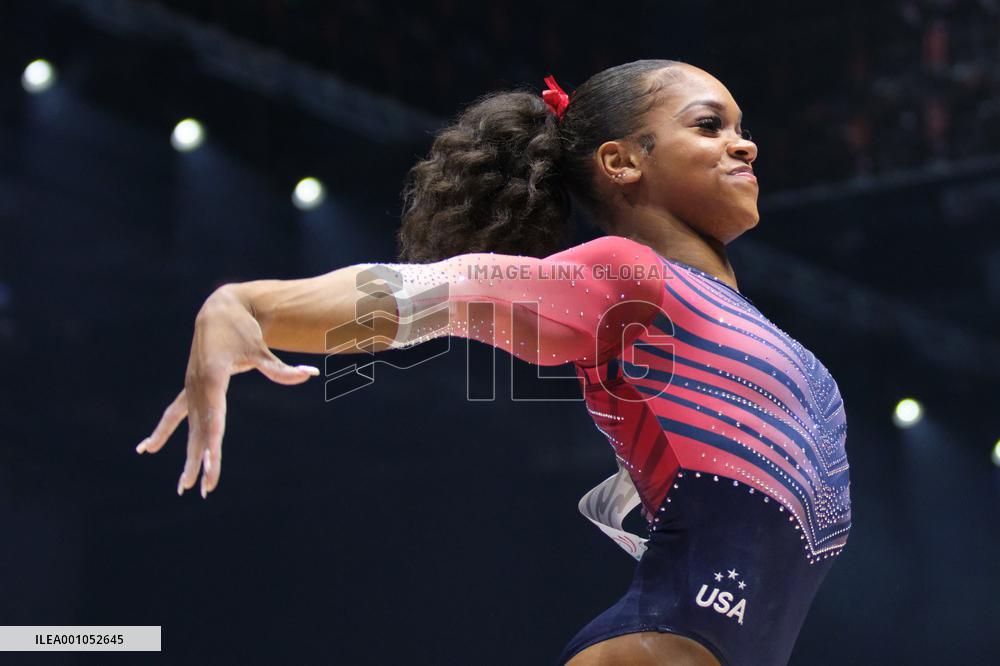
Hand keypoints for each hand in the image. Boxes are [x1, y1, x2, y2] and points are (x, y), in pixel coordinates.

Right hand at [135, 285, 319, 497]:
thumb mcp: (260, 348)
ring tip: (181, 486)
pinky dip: (163, 432)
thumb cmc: (242, 329)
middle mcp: (196, 387)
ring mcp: (191, 388)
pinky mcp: (190, 387)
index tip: (211, 469)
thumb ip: (281, 368)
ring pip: (186, 428)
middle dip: (200, 461)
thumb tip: (310, 374)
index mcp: (212, 379)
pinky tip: (146, 448)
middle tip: (202, 489)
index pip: (214, 422)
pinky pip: (174, 414)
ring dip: (185, 455)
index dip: (213, 448)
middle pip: (199, 431)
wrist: (219, 308)